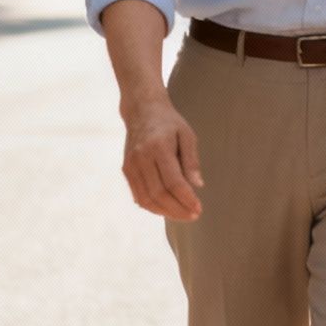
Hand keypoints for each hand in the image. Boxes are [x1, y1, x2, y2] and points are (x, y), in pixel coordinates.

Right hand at [122, 95, 203, 221]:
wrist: (142, 110)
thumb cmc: (169, 123)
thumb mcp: (187, 135)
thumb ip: (191, 161)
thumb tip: (198, 186)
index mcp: (159, 147)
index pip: (173, 181)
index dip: (186, 199)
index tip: (199, 209)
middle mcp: (141, 158)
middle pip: (159, 193)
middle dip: (177, 209)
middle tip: (193, 215)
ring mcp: (131, 165)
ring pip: (146, 198)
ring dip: (165, 212)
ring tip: (182, 215)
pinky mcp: (126, 170)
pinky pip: (138, 195)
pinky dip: (152, 206)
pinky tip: (166, 209)